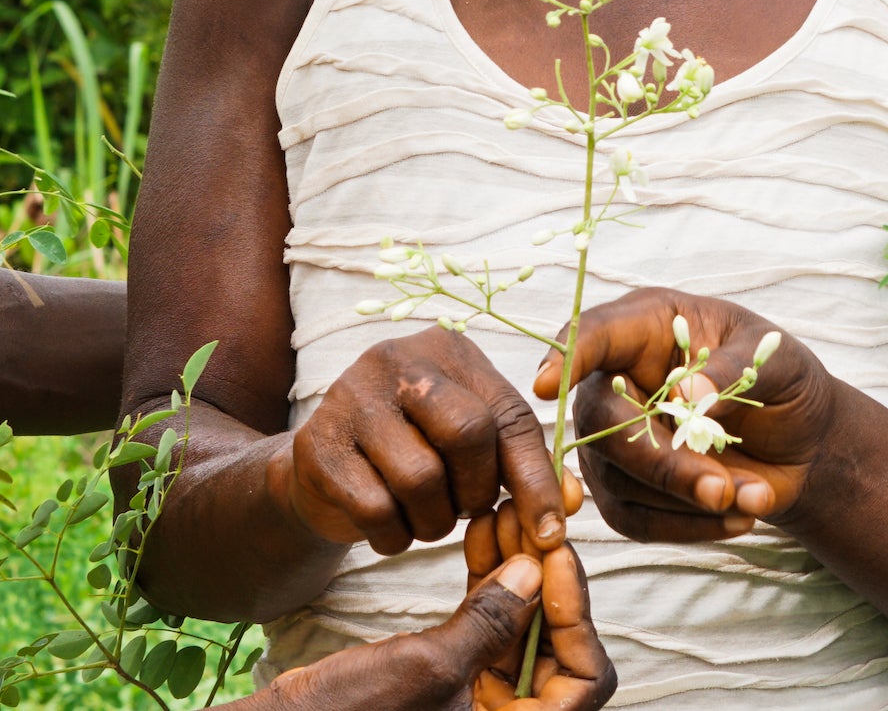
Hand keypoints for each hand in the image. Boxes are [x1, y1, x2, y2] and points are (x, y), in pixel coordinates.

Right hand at [244, 503, 611, 710]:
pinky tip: (483, 532)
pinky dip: (491, 583)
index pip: (586, 679)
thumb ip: (491, 623)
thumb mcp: (430, 667)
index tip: (554, 556)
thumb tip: (538, 570)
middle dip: (548, 580)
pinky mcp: (456, 677)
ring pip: (526, 629)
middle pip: (560, 647)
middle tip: (532, 519)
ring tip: (504, 513)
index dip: (577, 616)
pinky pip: (491, 626)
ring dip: (520, 571)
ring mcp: (482, 699)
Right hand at [269, 326, 566, 557]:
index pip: (508, 414)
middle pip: (466, 432)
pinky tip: (391, 527)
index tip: (548, 531)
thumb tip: (568, 504)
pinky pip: (376, 509)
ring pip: (420, 477)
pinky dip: (394, 536)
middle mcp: (397, 360)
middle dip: (475, 491)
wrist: (322, 467)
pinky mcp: (318, 445)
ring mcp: (351, 398)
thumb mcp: (470, 446)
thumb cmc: (414, 452)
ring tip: (426, 518)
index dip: (535, 479)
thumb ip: (521, 466)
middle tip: (464, 509)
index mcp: (447, 350)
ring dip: (433, 521)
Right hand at [534, 288, 839, 542]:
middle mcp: (617, 380)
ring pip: (616, 477)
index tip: (548, 385)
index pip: (592, 334)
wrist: (801, 439)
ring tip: (748, 497)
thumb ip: (735, 371)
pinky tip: (737, 516)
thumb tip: (689, 397)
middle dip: (660, 461)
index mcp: (646, 327)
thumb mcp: (777, 360)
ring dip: (684, 498)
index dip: (567, 357)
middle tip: (720, 486)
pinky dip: (687, 527)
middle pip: (600, 421)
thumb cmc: (781, 380)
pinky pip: (635, 520)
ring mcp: (612, 439)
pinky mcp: (625, 492)